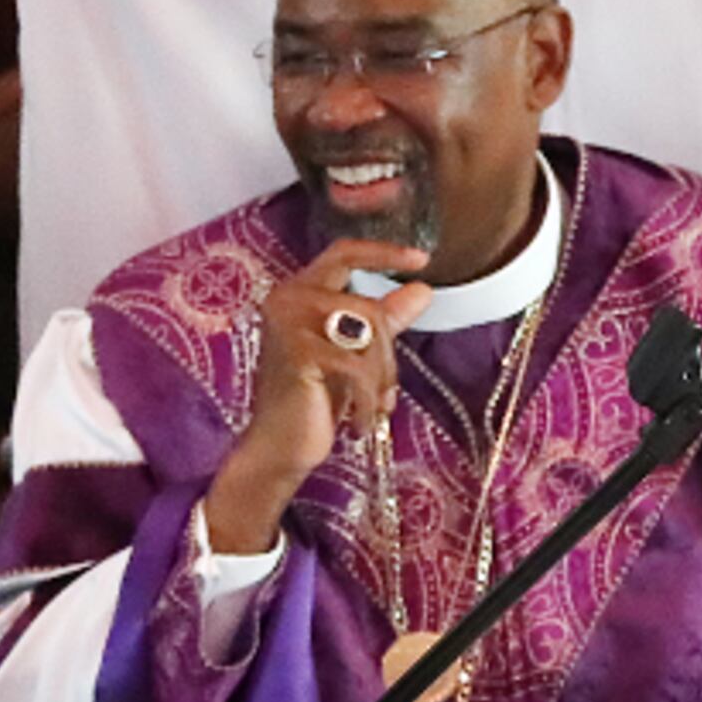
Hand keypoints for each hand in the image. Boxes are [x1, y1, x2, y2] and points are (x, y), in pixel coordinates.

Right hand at [201, 238, 433, 553]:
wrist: (279, 449)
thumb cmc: (313, 402)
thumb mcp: (354, 355)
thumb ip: (384, 320)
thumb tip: (423, 289)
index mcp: (299, 292)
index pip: (344, 254)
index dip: (383, 251)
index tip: (421, 259)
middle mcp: (288, 298)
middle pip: (367, 305)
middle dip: (388, 353)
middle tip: (386, 393)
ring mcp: (289, 323)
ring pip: (368, 332)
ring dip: (381, 378)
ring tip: (374, 409)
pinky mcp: (298, 353)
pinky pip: (357, 364)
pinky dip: (368, 398)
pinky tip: (361, 423)